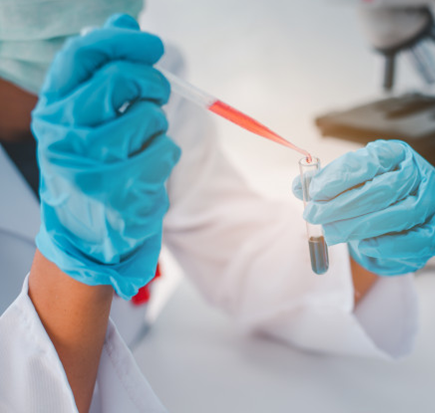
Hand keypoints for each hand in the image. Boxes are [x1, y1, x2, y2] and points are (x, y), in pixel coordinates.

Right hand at [32, 14, 179, 298]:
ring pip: (150, 115)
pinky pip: (165, 150)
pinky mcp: (119, 191)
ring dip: (158, 126)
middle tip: (157, 94)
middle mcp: (63, 133)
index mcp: (53, 108)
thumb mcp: (83, 120)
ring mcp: (89, 163)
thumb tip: (123, 19)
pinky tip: (147, 171)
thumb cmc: (90, 167)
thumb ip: (101, 72)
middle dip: (153, 82)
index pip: (84, 55)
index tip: (152, 44)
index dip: (124, 41)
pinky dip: (166, 155)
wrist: (85, 234)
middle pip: (122, 78)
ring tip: (142, 145)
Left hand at [293, 140, 434, 274]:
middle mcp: (420, 175)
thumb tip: (299, 187)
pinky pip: (413, 241)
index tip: (315, 191)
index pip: (372, 160)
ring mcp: (431, 204)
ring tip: (332, 232)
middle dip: (343, 205)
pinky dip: (386, 244)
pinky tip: (363, 245)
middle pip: (384, 189)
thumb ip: (325, 184)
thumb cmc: (371, 199)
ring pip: (398, 214)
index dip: (341, 176)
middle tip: (315, 214)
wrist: (396, 226)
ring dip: (359, 226)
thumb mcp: (348, 183)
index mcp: (397, 154)